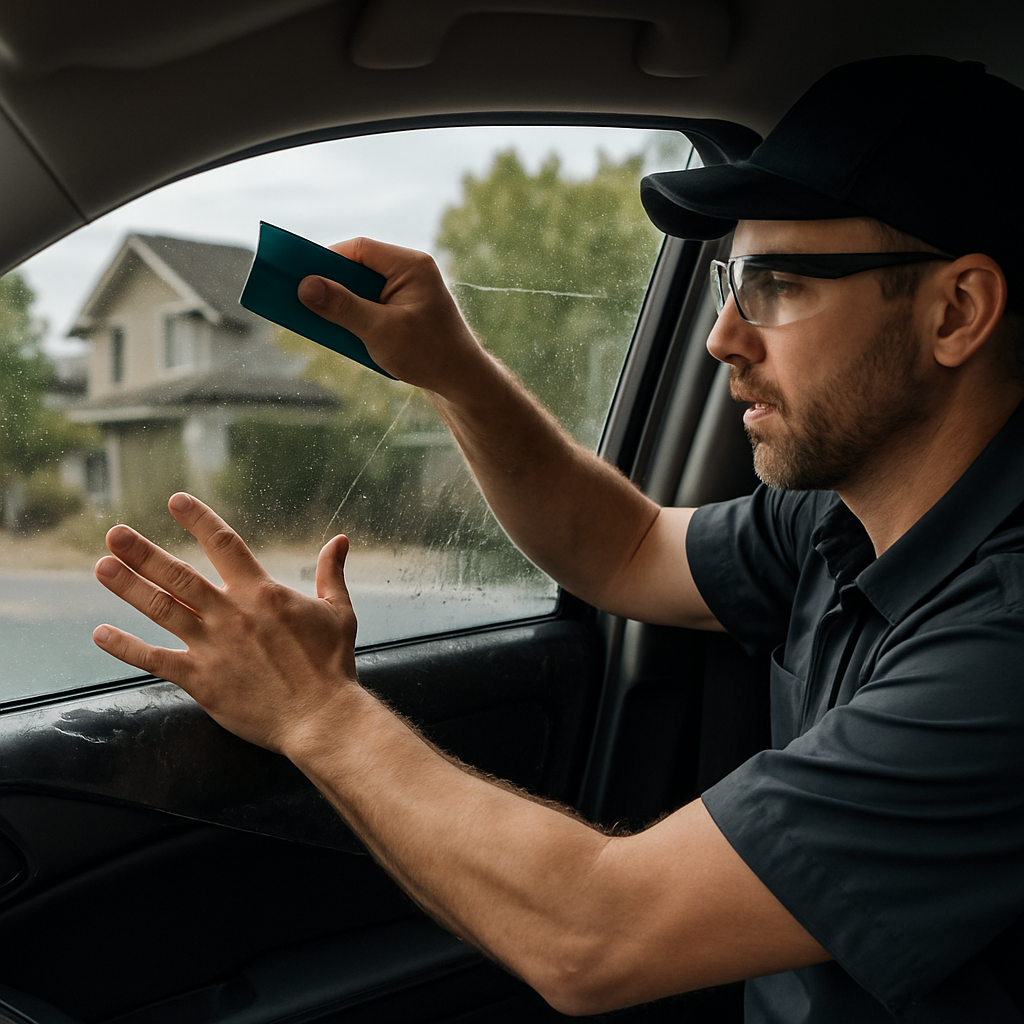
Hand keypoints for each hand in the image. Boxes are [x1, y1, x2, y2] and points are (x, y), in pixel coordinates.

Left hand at [93, 493, 358, 753]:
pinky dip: (125, 647)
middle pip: (178, 575)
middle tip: (114, 533)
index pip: (224, 544)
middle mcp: (231, 614)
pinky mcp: (201, 679)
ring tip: (102, 567)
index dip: (199, 520)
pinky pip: (155, 659)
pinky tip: (101, 634)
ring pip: (162, 609)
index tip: (176, 501)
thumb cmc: (332, 665)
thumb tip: (340, 539)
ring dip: (129, 587)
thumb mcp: (338, 611)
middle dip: (143, 552)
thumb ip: (331, 573)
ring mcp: (213, 646)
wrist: (321, 717)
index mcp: (263, 593)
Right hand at [296, 237, 489, 395]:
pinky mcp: (404, 310)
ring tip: (317, 318)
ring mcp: (408, 290)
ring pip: (362, 288)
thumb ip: (343, 308)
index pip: (359, 249)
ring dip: (341, 303)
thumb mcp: (380, 332)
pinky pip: (371, 304)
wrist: (462, 382)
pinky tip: (342, 333)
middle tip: (300, 297)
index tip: (299, 275)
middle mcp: (411, 271)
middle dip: (330, 284)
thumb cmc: (429, 355)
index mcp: (411, 265)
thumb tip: (305, 286)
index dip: (326, 260)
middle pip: (358, 267)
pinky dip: (354, 316)